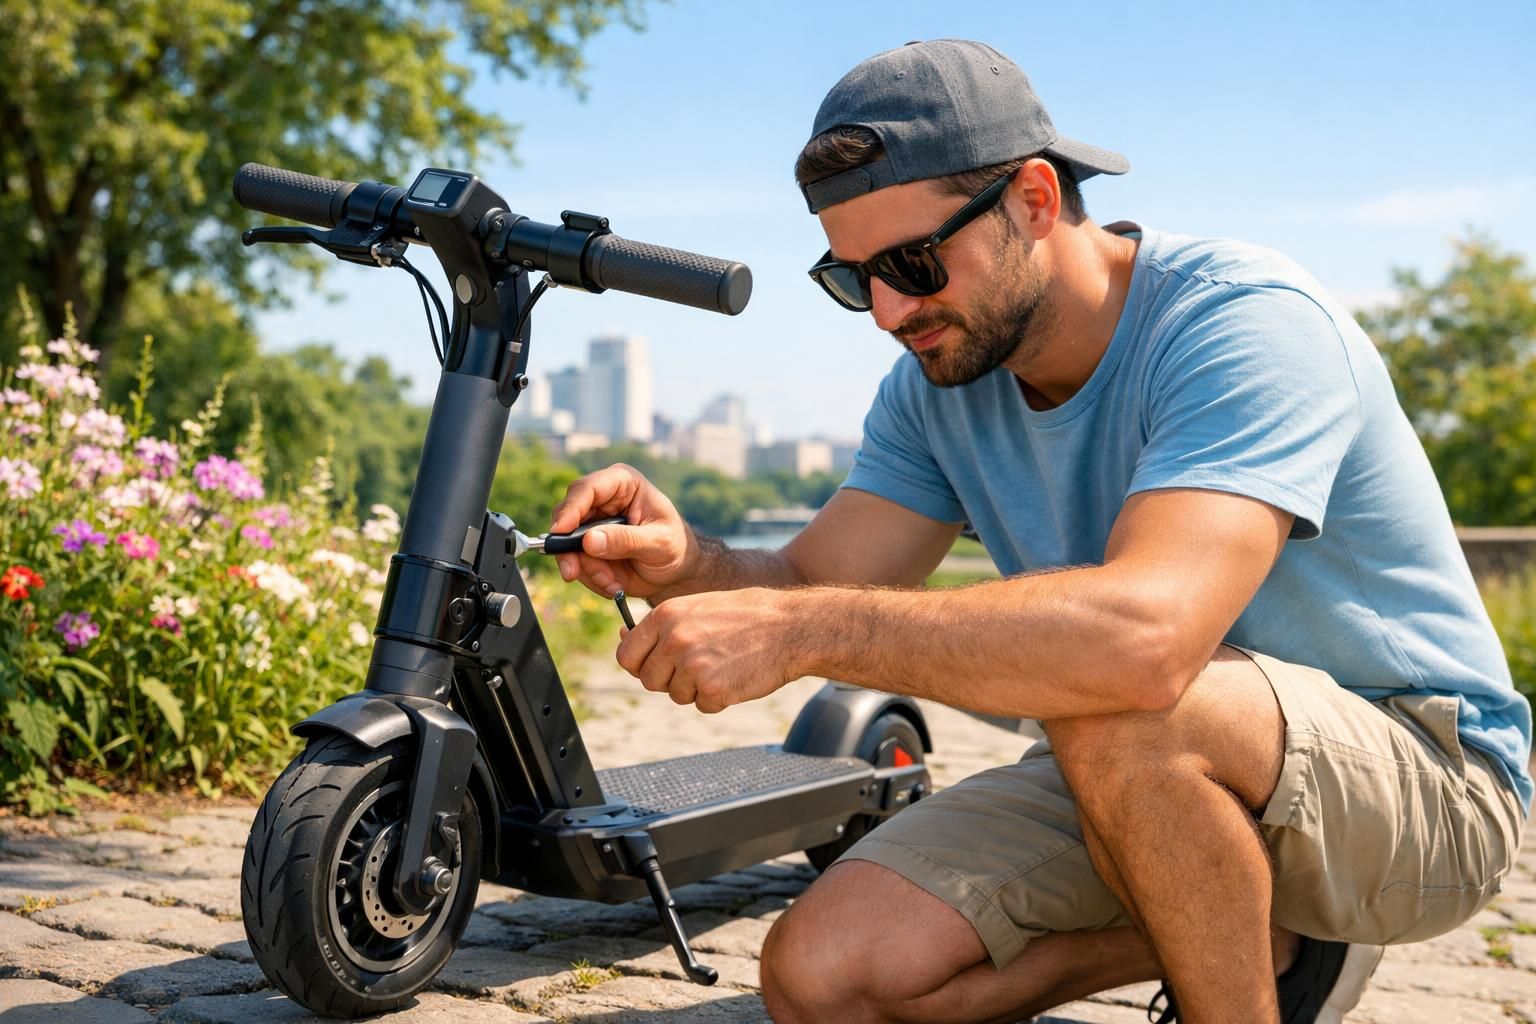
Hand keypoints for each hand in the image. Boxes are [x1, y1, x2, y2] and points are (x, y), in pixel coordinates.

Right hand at [548, 463, 698, 599]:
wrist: (676, 571)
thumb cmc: (676, 547)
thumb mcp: (659, 543)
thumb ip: (626, 541)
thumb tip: (590, 541)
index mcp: (623, 483)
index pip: (587, 488)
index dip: (570, 509)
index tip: (560, 532)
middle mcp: (602, 499)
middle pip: (567, 516)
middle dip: (569, 549)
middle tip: (573, 573)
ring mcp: (592, 523)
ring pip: (567, 544)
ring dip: (587, 570)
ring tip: (614, 583)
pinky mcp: (587, 546)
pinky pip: (574, 562)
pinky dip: (591, 578)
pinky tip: (613, 584)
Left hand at [615, 589, 806, 713]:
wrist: (791, 626)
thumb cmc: (747, 615)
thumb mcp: (697, 606)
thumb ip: (663, 625)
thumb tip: (623, 639)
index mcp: (666, 615)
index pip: (627, 655)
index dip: (640, 666)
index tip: (655, 666)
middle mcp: (674, 640)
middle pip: (650, 680)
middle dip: (670, 680)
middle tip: (699, 667)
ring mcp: (693, 666)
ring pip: (677, 695)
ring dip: (697, 689)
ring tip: (724, 665)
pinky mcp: (714, 689)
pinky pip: (703, 706)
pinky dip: (718, 699)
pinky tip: (736, 676)